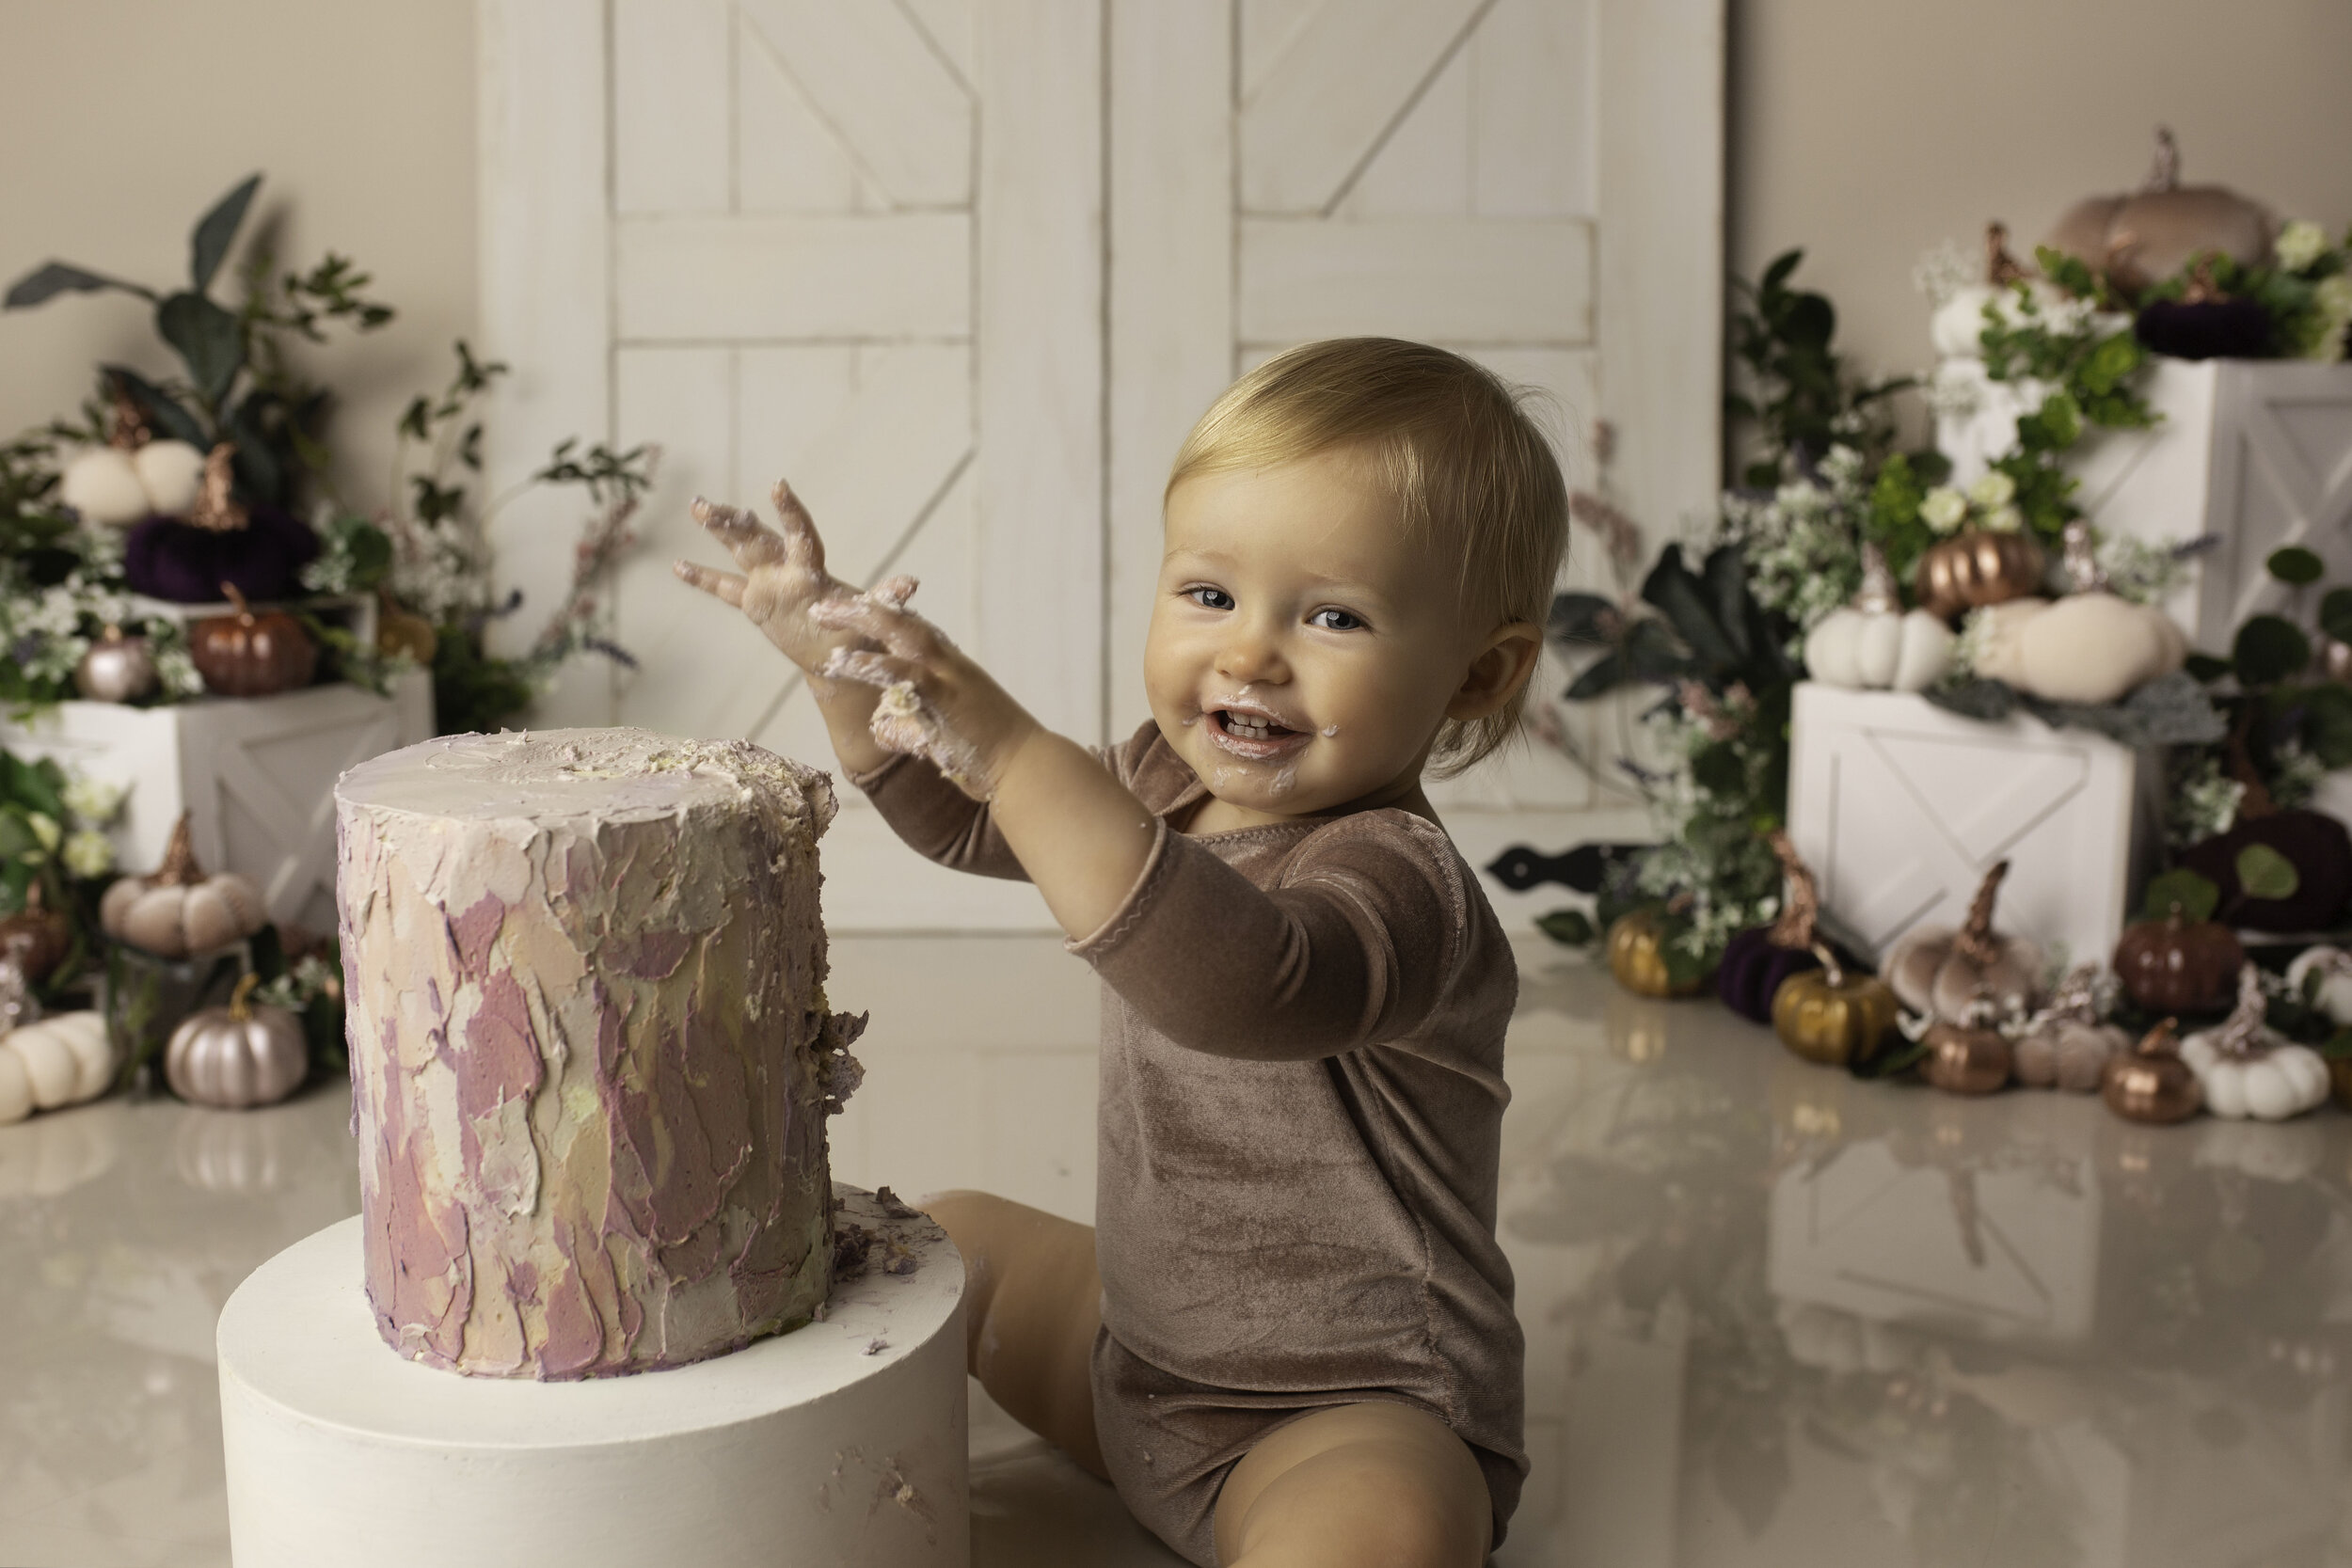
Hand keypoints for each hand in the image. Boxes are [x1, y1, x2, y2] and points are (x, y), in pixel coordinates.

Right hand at [672, 480, 869, 678]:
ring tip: (697, 506)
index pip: (800, 535)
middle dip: (734, 522)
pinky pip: (725, 589)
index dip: (790, 513)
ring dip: (719, 530)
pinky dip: (703, 579)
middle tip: (707, 505)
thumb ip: (884, 599)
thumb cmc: (860, 633)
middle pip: (758, 539)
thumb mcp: (872, 618)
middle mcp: (787, 570)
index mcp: (812, 571)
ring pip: (739, 551)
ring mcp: (768, 583)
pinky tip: (678, 565)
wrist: (840, 655)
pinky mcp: (755, 604)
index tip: (779, 486)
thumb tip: (911, 584)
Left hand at [810, 592, 1040, 799]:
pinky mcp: (947, 697)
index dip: (879, 615)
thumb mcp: (943, 734)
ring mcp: (950, 677)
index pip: (912, 631)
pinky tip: (842, 661)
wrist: (1028, 768)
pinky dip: (873, 664)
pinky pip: (904, 673)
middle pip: (901, 621)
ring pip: (901, 634)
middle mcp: (951, 664)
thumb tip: (881, 728)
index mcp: (952, 668)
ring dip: (861, 621)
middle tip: (823, 605)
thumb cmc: (990, 755)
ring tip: (822, 615)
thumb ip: (912, 724)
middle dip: (861, 608)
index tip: (848, 606)